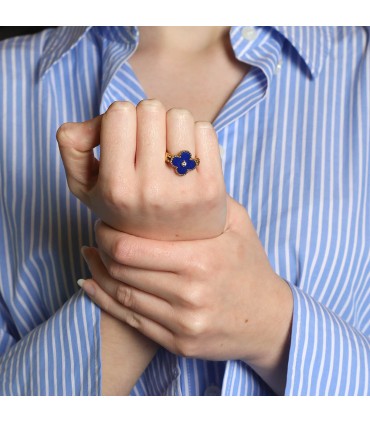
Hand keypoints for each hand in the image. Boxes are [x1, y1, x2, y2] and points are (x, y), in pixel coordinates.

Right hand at [56, 99, 226, 240]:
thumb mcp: (88, 184)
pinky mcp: (213, 187)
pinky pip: (205, 129)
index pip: (120, 111)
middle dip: (148, 121)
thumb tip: (91, 121)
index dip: (122, 119)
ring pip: (180, 115)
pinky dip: (196, 137)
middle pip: (151, 108)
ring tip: (169, 154)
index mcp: (116, 188)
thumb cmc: (130, 206)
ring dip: (173, 128)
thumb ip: (73, 147)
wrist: (174, 242)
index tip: (126, 138)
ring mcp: (185, 190)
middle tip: (150, 147)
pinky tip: (189, 161)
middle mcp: (150, 191)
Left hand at [81, 194, 292, 393]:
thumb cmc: (251, 266)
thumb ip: (208, 197)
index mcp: (201, 260)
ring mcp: (183, 323)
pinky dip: (104, 301)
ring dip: (99, 274)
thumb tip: (177, 169)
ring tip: (91, 256)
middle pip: (122, 271)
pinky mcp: (179, 343)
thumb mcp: (239, 223)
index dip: (107, 234)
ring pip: (121, 297)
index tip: (104, 223)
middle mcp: (189, 294)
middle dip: (100, 250)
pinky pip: (131, 322)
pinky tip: (92, 285)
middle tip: (97, 236)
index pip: (131, 248)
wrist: (270, 319)